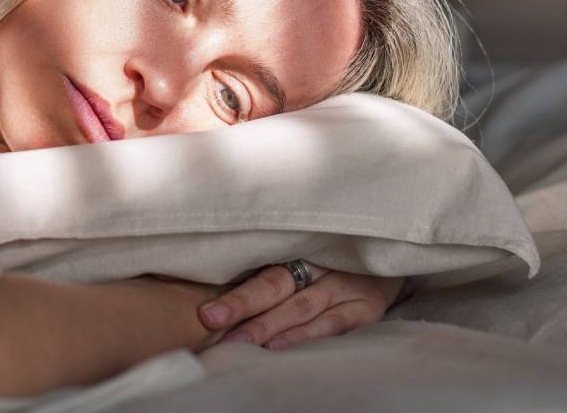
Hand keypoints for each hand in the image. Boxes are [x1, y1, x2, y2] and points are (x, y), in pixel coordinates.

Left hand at [195, 263, 403, 350]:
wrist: (386, 256)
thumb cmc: (328, 259)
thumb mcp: (299, 252)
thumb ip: (264, 268)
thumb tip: (210, 286)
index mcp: (297, 245)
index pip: (260, 267)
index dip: (234, 290)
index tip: (205, 312)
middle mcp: (321, 262)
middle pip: (276, 283)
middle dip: (242, 305)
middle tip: (211, 320)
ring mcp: (346, 284)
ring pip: (300, 307)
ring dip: (268, 326)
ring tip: (239, 341)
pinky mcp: (367, 306)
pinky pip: (332, 324)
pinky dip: (304, 336)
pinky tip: (279, 347)